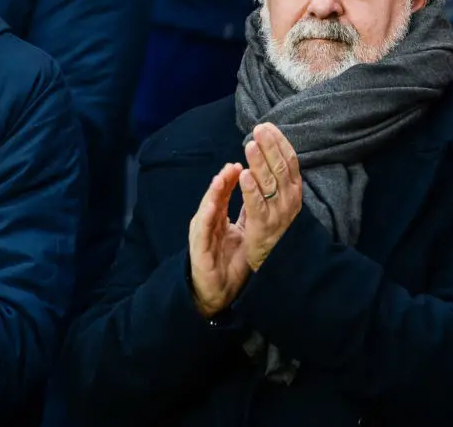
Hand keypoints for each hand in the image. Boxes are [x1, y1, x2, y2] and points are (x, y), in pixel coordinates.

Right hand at [188, 163, 250, 318]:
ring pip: (207, 209)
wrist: (215, 290)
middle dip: (223, 179)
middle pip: (215, 197)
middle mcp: (208, 222)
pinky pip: (203, 231)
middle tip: (233, 164)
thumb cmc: (226, 261)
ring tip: (221, 178)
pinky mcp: (199, 249)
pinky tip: (212, 205)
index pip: (225, 193)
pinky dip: (206, 216)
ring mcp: (202, 234)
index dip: (232, 177)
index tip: (242, 162)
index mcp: (217, 218)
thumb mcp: (238, 232)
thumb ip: (242, 211)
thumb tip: (253, 189)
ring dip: (213, 193)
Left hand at [240, 124, 302, 271]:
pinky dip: (252, 190)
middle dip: (270, 147)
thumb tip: (267, 146)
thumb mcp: (279, 197)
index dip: (279, 142)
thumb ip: (275, 175)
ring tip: (249, 146)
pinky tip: (244, 175)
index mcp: (294, 190)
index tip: (267, 127)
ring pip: (270, 183)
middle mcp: (290, 200)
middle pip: (281, 168)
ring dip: (260, 163)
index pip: (290, 161)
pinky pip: (258, 206)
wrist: (277, 260)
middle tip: (258, 129)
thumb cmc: (274, 223)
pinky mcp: (264, 227)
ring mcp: (279, 214)